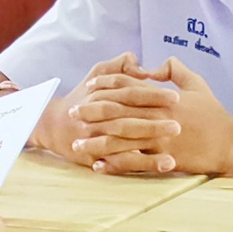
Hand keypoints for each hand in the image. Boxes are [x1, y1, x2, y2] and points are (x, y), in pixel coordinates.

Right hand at [31, 54, 163, 165]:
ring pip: (122, 143)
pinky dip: (139, 165)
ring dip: (147, 149)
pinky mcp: (95, 156)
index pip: (129, 93)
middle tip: (178, 125)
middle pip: (126, 119)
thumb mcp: (96, 74)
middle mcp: (97, 116)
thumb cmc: (83, 97)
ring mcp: (94, 138)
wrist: (54, 124)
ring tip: (173, 154)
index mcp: (101, 94)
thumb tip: (140, 65)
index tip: (176, 97)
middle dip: (152, 123)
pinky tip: (161, 166)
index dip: (152, 95)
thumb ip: (119, 66)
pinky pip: (119, 163)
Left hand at [74, 58, 232, 175]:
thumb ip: (174, 70)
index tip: (87, 88)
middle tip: (71, 115)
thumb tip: (155, 64)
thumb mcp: (196, 83)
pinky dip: (114, 164)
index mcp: (161, 97)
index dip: (105, 85)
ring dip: (96, 142)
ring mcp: (158, 138)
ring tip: (77, 146)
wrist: (231, 140)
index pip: (126, 87)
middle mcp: (155, 116)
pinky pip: (134, 162)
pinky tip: (99, 167)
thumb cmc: (214, 112)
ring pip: (120, 139)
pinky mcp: (163, 158)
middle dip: (91, 112)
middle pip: (116, 111)